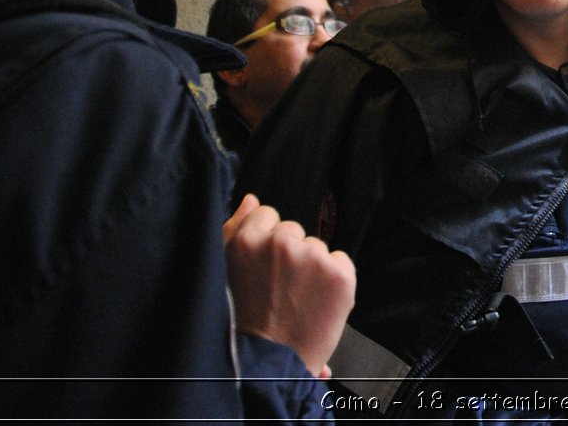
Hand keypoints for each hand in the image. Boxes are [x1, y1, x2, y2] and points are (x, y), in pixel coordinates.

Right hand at [224, 193, 355, 376]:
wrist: (268, 368)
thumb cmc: (242, 323)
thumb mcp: (225, 274)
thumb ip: (236, 230)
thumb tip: (253, 199)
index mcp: (246, 240)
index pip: (268, 215)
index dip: (267, 243)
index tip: (265, 269)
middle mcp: (281, 242)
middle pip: (294, 231)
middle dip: (290, 255)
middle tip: (279, 290)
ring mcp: (313, 256)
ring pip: (317, 247)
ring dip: (312, 268)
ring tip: (296, 301)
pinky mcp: (341, 273)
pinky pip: (341, 261)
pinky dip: (334, 279)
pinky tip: (317, 302)